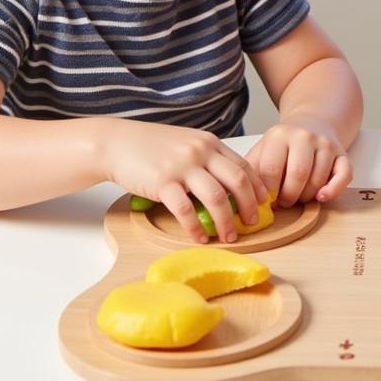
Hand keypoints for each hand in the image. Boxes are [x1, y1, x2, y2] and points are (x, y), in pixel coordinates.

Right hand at [99, 120, 268, 243]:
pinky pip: (186, 209)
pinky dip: (195, 227)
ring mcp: (182, 166)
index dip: (256, 187)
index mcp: (210, 142)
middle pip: (236, 181)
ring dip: (226, 221)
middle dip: (249, 205)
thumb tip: (230, 186)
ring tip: (229, 236)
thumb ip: (208, 158)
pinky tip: (199, 238)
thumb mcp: (188, 143)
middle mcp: (200, 151)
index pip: (243, 165)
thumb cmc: (152, 146)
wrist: (117, 142)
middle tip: (252, 223)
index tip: (263, 203)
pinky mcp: (163, 182)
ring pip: (216, 197)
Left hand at [246, 121, 351, 206]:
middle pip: (297, 175)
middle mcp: (304, 136)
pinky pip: (344, 175)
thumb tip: (241, 197)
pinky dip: (333, 190)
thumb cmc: (284, 144)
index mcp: (279, 135)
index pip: (271, 170)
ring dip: (307, 197)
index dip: (267, 192)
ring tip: (298, 196)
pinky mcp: (342, 153)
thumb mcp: (263, 149)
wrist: (312, 122)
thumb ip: (251, 170)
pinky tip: (322, 197)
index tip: (265, 200)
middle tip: (283, 203)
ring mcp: (325, 144)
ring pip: (318, 179)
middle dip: (288, 197)